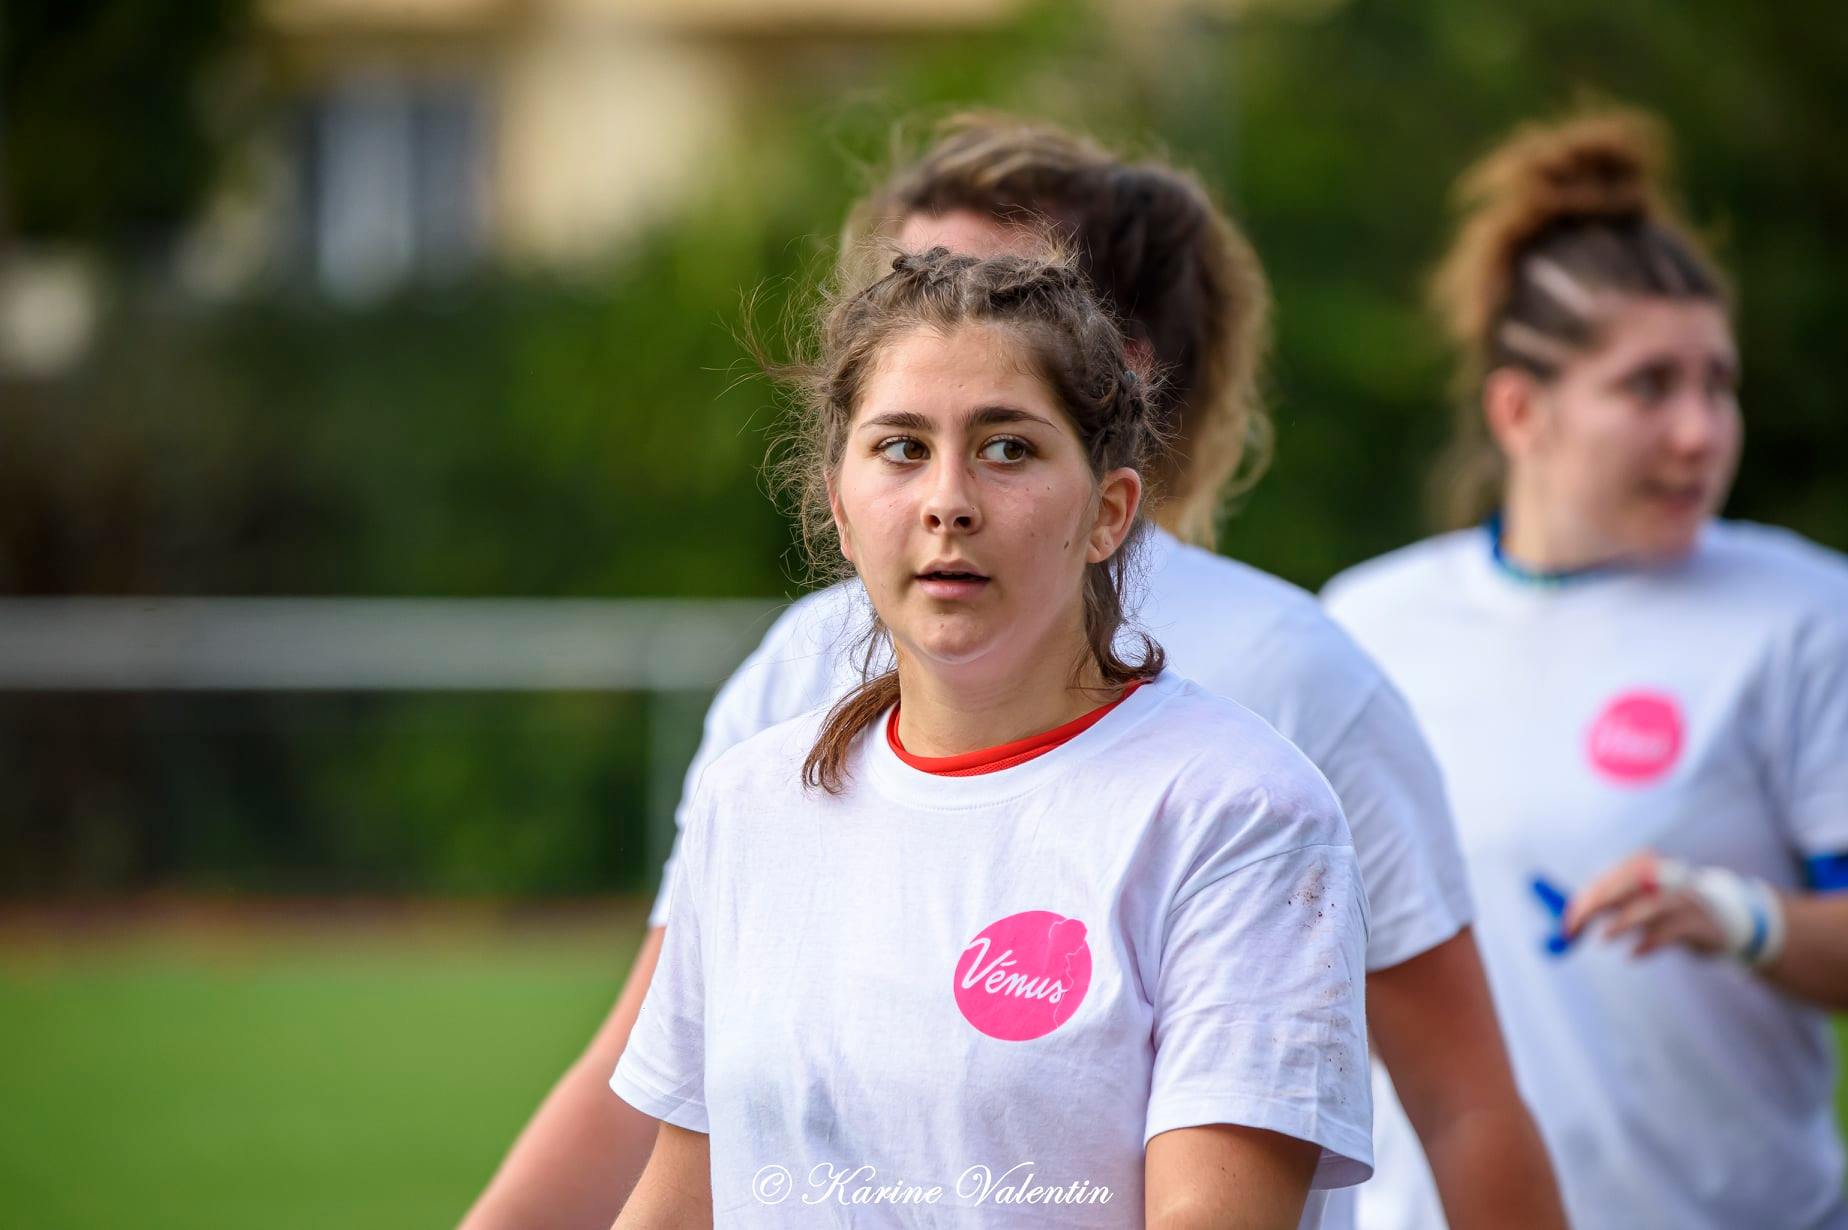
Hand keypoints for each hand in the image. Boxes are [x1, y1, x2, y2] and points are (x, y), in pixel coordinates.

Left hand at [1563, 850, 1779, 961]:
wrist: (1725, 922)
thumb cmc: (1669, 912)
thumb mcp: (1637, 903)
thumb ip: (1607, 905)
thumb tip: (1570, 917)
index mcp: (1649, 868)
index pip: (1613, 876)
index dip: (1587, 897)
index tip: (1568, 921)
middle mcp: (1668, 878)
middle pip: (1629, 884)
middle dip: (1597, 905)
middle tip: (1574, 930)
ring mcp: (1687, 899)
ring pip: (1652, 906)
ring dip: (1623, 922)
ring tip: (1603, 939)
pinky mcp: (1701, 924)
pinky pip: (1673, 932)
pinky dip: (1650, 943)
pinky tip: (1634, 954)